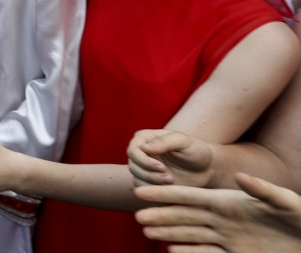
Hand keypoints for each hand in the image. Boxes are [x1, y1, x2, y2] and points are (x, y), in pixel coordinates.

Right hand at [128, 129, 215, 187]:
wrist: (206, 169)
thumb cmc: (196, 150)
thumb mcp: (183, 141)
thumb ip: (164, 141)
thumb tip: (145, 148)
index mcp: (145, 138)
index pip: (133, 151)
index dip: (144, 161)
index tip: (161, 167)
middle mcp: (141, 153)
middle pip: (133, 166)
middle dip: (149, 174)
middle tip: (169, 178)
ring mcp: (144, 169)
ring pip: (137, 179)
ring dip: (153, 183)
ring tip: (171, 182)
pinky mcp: (149, 183)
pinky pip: (144, 190)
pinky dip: (155, 191)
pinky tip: (170, 188)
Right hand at [135, 173, 300, 252]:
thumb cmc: (300, 218)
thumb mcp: (284, 201)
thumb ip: (262, 190)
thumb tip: (241, 178)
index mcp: (228, 202)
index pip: (190, 196)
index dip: (166, 195)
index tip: (142, 193)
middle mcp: (223, 219)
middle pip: (185, 216)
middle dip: (161, 215)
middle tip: (137, 215)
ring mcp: (228, 237)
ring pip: (191, 234)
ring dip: (169, 233)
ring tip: (148, 232)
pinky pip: (207, 252)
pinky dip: (190, 252)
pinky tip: (173, 251)